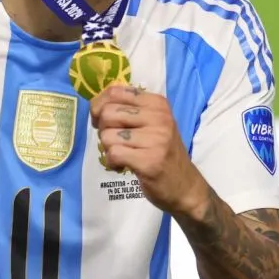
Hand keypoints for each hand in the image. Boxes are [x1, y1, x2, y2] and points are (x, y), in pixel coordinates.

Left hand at [90, 84, 208, 216]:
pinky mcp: (149, 161)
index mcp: (157, 103)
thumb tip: (94, 106)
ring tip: (123, 154)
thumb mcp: (151, 123)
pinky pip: (113, 154)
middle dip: (103, 130)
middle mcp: (158, 117)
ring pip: (107, 135)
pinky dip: (112, 162)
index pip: (114, 92)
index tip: (103, 120)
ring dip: (108, 148)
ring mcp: (155, 139)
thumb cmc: (162, 152)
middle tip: (115, 141)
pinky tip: (123, 166)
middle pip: (107, 113)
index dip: (100, 106)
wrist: (184, 186)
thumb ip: (127, 110)